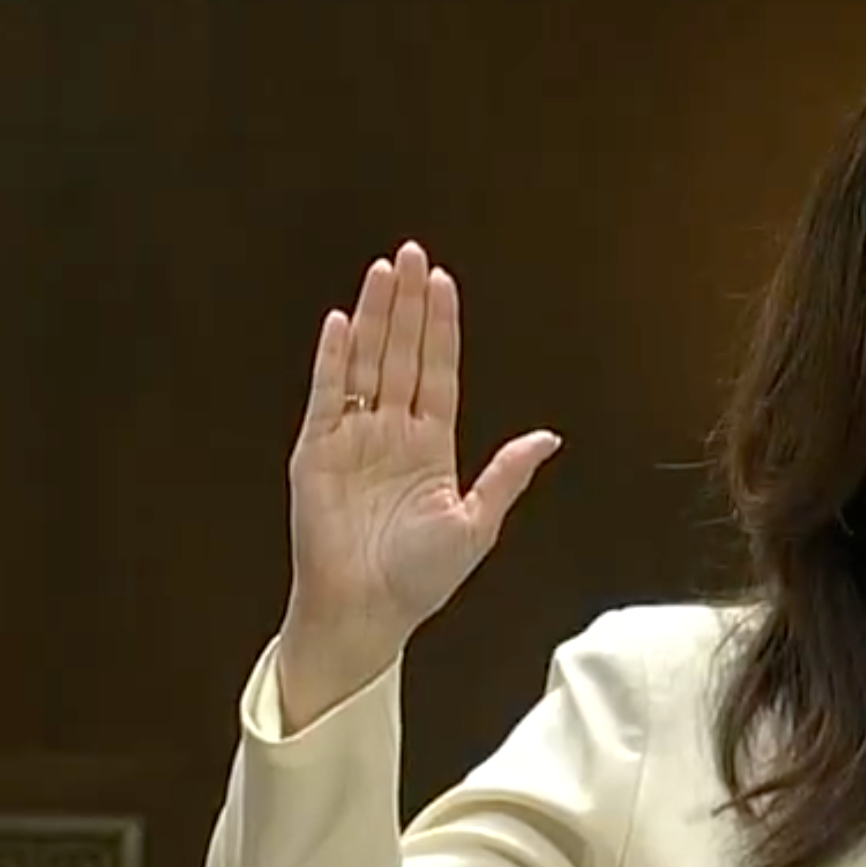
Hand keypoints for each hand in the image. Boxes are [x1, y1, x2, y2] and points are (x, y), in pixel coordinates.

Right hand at [278, 242, 560, 721]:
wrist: (368, 613)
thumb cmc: (420, 579)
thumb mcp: (477, 525)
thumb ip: (506, 476)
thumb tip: (548, 437)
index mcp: (431, 447)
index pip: (438, 372)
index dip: (441, 328)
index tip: (443, 282)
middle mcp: (391, 434)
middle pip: (401, 355)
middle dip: (407, 305)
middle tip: (411, 253)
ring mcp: (352, 439)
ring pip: (366, 364)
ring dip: (375, 318)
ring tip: (382, 270)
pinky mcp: (317, 453)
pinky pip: (327, 397)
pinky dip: (334, 360)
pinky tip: (343, 322)